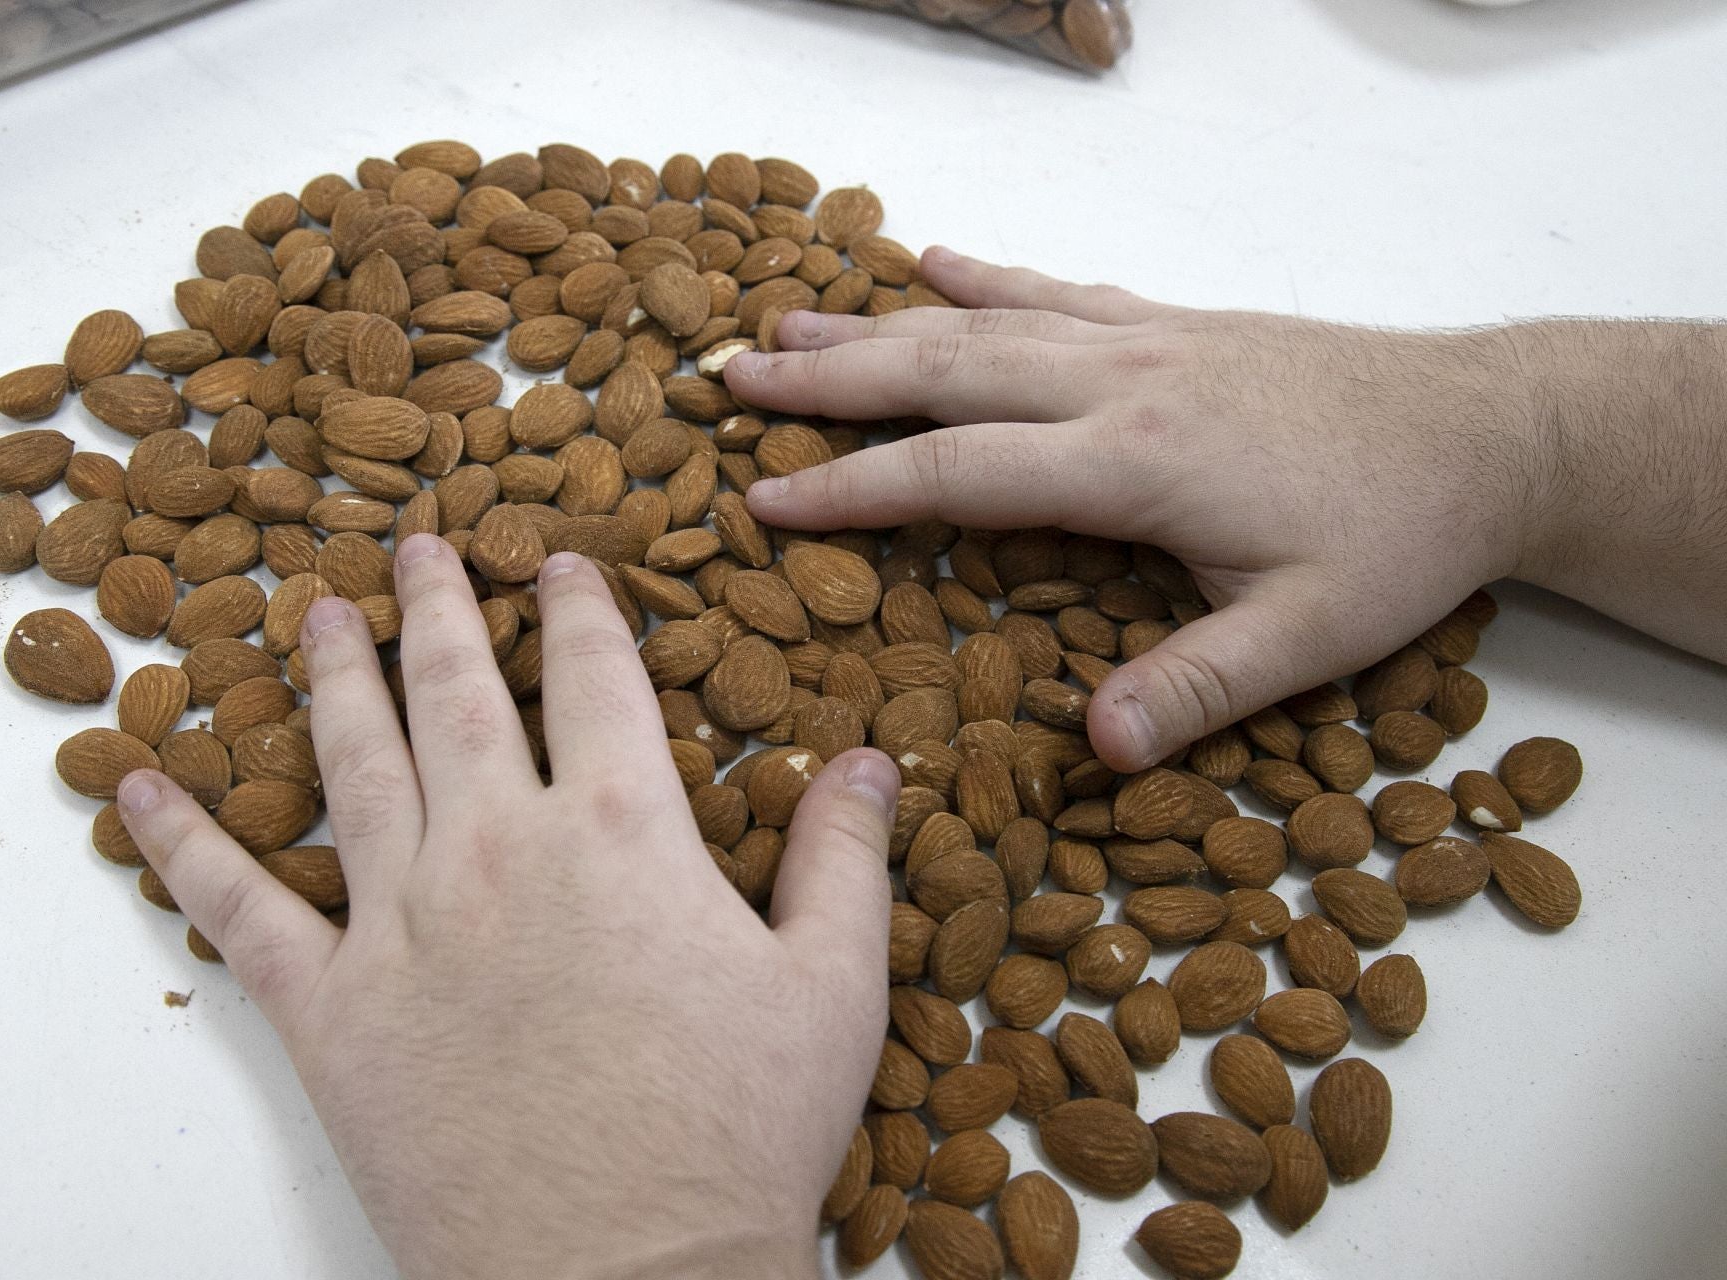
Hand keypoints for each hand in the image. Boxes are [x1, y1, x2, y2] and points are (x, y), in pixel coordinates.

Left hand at [115, 541, 900, 1279]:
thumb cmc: (737, 1138)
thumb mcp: (832, 990)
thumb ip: (843, 859)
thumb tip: (872, 758)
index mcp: (622, 831)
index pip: (597, 678)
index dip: (581, 607)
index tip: (561, 561)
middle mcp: (500, 849)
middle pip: (458, 694)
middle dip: (440, 609)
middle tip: (419, 546)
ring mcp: (401, 924)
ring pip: (354, 763)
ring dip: (332, 677)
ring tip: (315, 614)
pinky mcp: (330, 1010)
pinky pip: (236, 907)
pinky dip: (181, 841)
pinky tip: (137, 788)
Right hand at [726, 248, 1551, 769]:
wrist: (1489, 427)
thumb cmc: (1401, 535)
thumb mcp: (1314, 635)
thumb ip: (1200, 687)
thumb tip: (1097, 752)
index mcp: (1134, 462)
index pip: (956, 472)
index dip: (849, 489)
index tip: (760, 502)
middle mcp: (1119, 382)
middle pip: (943, 371)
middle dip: (827, 380)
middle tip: (728, 378)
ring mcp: (1144, 340)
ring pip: (983, 320)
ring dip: (879, 321)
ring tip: (788, 320)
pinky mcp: (1173, 325)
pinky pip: (1055, 289)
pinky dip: (984, 273)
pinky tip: (930, 256)